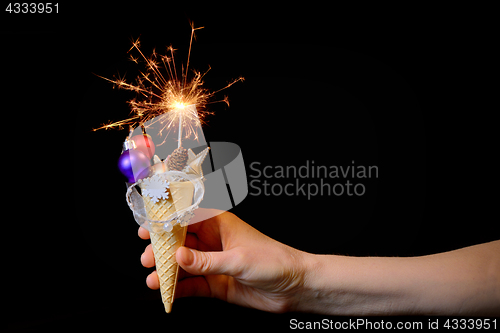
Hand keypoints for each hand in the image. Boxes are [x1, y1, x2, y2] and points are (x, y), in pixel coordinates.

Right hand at [139, 208, 306, 312]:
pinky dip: (178, 289)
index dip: (165, 223)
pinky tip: (167, 293)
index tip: (146, 229)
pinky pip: (191, 285)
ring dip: (166, 272)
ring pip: (183, 265)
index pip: (186, 218)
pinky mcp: (215, 283)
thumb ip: (206, 262)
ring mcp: (213, 263)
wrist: (294, 287)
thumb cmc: (273, 261)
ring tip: (153, 280)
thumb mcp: (238, 260)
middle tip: (147, 258)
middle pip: (179, 243)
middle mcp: (213, 242)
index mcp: (219, 224)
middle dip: (161, 250)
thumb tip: (176, 257)